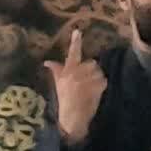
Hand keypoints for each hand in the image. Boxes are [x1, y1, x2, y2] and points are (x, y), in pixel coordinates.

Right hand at [44, 29, 106, 143]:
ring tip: (91, 88)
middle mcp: (76, 74)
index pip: (72, 54)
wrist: (71, 119)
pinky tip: (96, 93)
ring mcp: (86, 81)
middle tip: (88, 81)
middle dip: (92, 71)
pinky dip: (102, 86)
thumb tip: (47, 62)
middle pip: (92, 63)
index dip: (75, 42)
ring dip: (98, 79)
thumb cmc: (65, 101)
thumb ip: (56, 71)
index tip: (78, 31)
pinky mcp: (95, 88)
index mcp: (67, 71)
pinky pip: (103, 80)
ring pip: (99, 71)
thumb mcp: (59, 85)